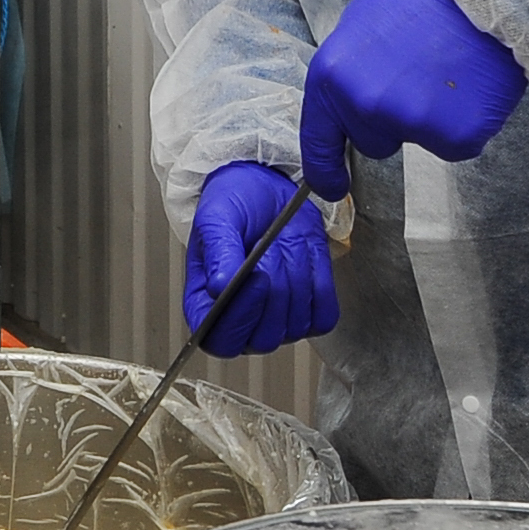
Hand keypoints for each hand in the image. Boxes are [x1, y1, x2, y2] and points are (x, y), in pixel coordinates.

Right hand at [184, 162, 335, 358]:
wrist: (265, 188)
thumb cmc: (234, 205)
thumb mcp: (217, 219)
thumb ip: (218, 253)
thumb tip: (219, 287)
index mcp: (205, 308)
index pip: (223, 341)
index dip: (241, 317)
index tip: (255, 277)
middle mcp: (241, 322)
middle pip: (264, 336)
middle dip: (273, 287)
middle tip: (266, 248)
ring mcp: (277, 322)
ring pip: (296, 323)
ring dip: (295, 277)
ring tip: (281, 244)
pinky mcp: (310, 313)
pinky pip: (323, 316)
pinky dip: (319, 282)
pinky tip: (303, 258)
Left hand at [299, 0, 526, 196]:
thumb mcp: (361, 26)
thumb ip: (348, 75)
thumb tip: (348, 106)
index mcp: (332, 76)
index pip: (318, 138)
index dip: (324, 169)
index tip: (332, 187)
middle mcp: (364, 105)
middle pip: (374, 142)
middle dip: (392, 120)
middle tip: (418, 76)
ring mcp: (409, 124)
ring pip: (418, 140)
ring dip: (432, 118)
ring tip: (448, 72)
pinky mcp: (454, 136)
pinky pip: (457, 143)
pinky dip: (466, 122)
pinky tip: (471, 86)